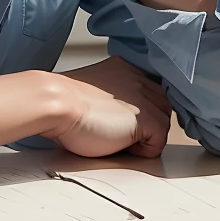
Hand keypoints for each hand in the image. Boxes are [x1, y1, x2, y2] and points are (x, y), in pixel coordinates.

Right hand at [42, 58, 171, 158]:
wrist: (56, 103)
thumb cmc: (65, 103)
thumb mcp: (96, 90)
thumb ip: (115, 97)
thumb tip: (123, 117)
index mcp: (127, 69)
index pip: (152, 92)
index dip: (142, 111)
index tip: (126, 121)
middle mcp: (140, 79)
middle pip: (161, 107)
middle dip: (146, 124)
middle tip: (118, 132)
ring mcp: (145, 98)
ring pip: (163, 125)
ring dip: (143, 137)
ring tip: (115, 137)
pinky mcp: (146, 118)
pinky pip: (158, 143)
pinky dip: (141, 151)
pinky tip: (118, 144)